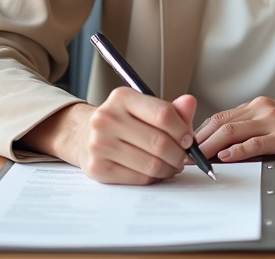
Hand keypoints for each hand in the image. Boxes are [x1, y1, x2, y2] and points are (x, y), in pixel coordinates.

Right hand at [29, 89, 198, 184]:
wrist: (83, 135)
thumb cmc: (121, 121)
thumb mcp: (143, 108)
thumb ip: (170, 108)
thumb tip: (190, 103)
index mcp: (121, 97)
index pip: (163, 114)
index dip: (182, 129)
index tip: (188, 139)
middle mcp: (107, 118)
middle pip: (159, 142)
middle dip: (179, 154)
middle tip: (185, 157)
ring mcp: (99, 144)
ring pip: (151, 163)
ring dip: (170, 168)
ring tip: (173, 165)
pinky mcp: (98, 168)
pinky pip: (139, 178)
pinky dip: (155, 177)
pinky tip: (157, 172)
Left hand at [195, 96, 274, 162]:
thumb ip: (255, 126)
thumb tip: (228, 143)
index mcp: (258, 105)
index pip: (220, 116)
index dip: (200, 131)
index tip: (187, 146)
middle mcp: (262, 109)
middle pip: (220, 122)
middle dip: (198, 140)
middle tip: (183, 156)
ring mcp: (273, 121)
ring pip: (231, 130)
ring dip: (210, 146)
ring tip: (197, 159)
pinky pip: (255, 142)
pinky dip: (237, 151)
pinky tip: (226, 158)